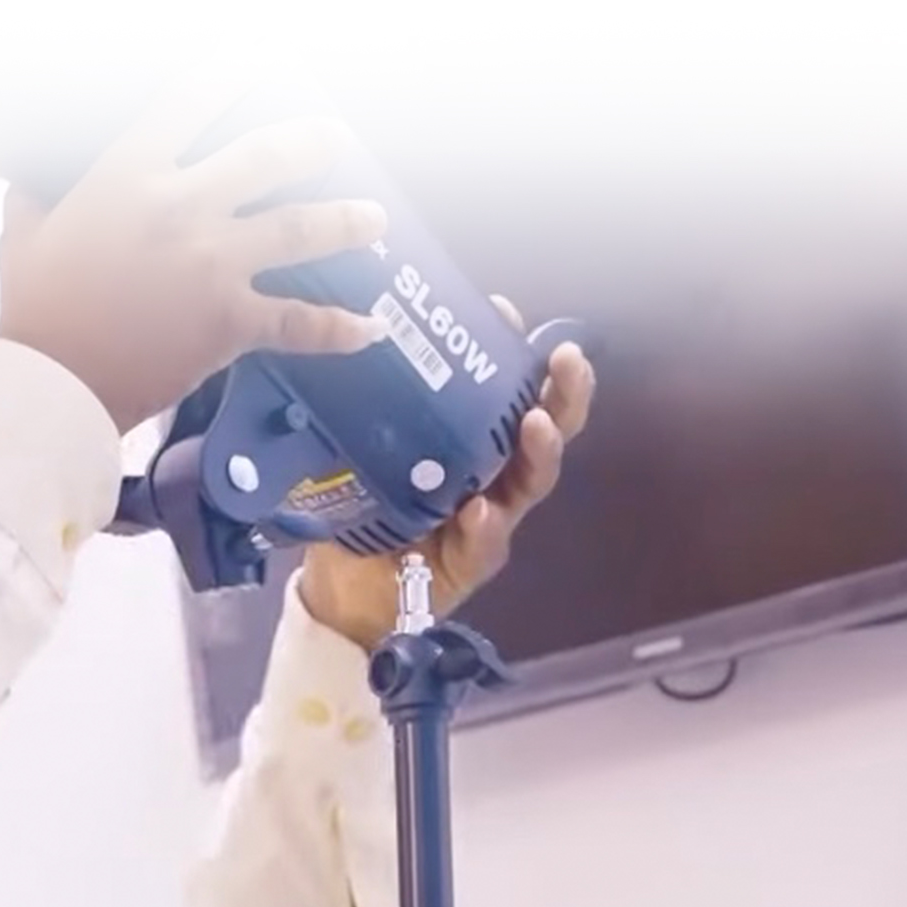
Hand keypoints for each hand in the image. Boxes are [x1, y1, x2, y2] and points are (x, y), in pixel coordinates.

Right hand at [0, 75, 389, 433]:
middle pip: (270, 155)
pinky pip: (299, 323)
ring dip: (346, 220)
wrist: (53, 384)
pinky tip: (369, 328)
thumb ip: (36, 198)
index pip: (191, 99)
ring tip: (374, 217)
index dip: (231, 70)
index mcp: (130, 174)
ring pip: (300, 229)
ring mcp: (214, 264)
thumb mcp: (23, 235)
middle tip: (335, 138)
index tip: (256, 56)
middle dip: (313, 140)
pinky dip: (339, 328)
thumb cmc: (34, 309)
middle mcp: (183, 208)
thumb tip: (31, 182)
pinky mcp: (231, 322)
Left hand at [296, 297, 596, 649]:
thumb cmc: (358, 512)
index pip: (509, 394)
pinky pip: (484, 544)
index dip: (516, 355)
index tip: (509, 316)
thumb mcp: (361, 452)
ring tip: (536, 425)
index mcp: (471, 443)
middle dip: (563, 395)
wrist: (339, 591)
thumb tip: (353, 341)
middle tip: (566, 362)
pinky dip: (484, 527)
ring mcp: (487, 520)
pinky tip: (479, 511)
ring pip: (529, 483)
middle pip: (543, 432)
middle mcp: (490, 476)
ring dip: (538, 451)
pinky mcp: (471, 564)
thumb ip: (370, 409)